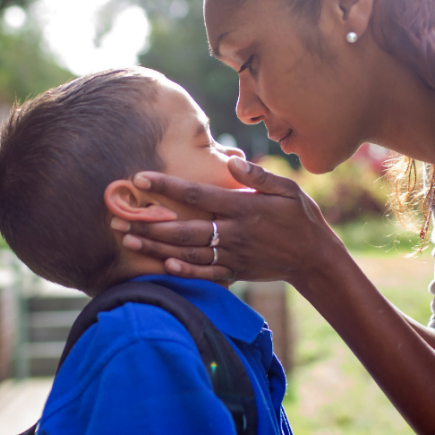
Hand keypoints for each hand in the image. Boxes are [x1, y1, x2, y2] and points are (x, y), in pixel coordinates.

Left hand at [111, 157, 348, 284]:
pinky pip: (205, 274)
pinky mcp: (236, 271)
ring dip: (156, 247)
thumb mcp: (288, 189)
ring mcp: (233, 255)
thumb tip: (231, 160)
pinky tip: (162, 265)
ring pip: (187, 253)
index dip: (167, 187)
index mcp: (243, 208)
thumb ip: (259, 175)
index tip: (140, 178)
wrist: (315, 259)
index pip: (198, 195)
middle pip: (184, 229)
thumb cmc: (301, 218)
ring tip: (128, 240)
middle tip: (119, 217)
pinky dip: (183, 272)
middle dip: (149, 223)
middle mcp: (234, 233)